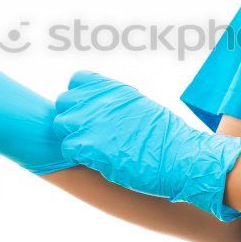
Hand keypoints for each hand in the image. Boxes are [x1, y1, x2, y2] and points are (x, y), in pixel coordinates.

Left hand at [52, 71, 240, 220]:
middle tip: (89, 134)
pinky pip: (66, 148)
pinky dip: (76, 156)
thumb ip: (117, 104)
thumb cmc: (167, 137)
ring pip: (60, 125)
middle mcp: (100, 100)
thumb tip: (104, 109)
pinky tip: (93, 161)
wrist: (180, 156)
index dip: (79, 97)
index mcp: (114, 89)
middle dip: (72, 118)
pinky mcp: (88, 146)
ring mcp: (91, 122)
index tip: (88, 111)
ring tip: (91, 148)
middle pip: (63, 102)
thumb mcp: (141, 106)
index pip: (77, 81)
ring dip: (71, 137)